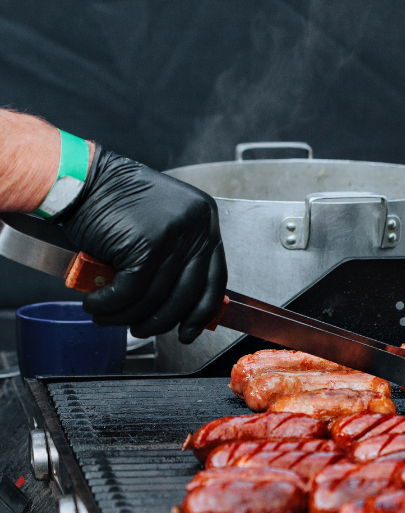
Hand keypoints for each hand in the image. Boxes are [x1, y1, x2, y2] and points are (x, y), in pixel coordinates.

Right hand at [60, 146, 227, 342]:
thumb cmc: (115, 202)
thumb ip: (179, 257)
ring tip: (109, 318)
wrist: (79, 178)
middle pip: (187, 294)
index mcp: (206, 221)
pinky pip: (130, 292)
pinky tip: (97, 306)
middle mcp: (196, 227)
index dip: (201, 312)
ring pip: (155, 297)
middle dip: (161, 321)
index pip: (215, 280)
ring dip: (129, 316)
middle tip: (142, 330)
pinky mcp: (146, 245)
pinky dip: (110, 305)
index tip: (189, 331)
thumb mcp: (162, 225)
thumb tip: (185, 307)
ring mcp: (173, 235)